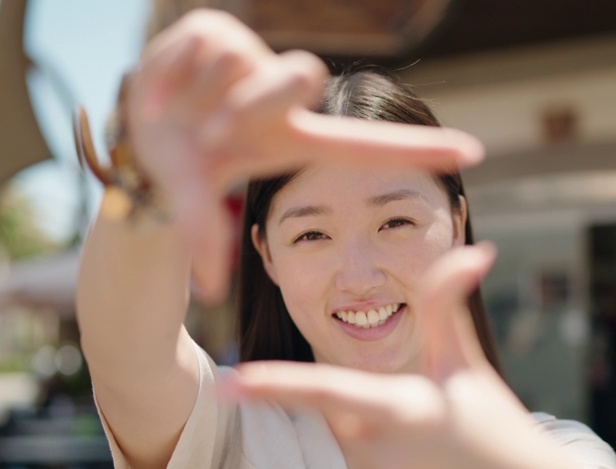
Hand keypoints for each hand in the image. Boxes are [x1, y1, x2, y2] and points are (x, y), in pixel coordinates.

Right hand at [131, 9, 484, 300]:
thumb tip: (210, 289)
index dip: (419, 149)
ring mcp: (254, 61)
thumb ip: (201, 236)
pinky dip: (165, 73)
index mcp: (293, 140)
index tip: (474, 154)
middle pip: (297, 75)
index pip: (368, 146)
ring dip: (193, 96)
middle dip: (253, 100)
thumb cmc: (185, 176)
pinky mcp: (213, 31)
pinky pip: (197, 44)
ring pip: (232, 64)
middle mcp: (283, 97)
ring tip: (176, 116)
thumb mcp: (195, 209)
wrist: (140, 135)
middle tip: (212, 132)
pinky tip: (159, 92)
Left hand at [224, 245, 570, 468]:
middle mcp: (387, 459)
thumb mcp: (467, 367)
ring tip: (438, 463)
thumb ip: (446, 307)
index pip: (327, 392)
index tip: (229, 383)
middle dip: (374, 415)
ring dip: (383, 453)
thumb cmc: (501, 426)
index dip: (275, 386)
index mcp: (405, 409)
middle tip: (429, 428)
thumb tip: (473, 249)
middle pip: (345, 421)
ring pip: (355, 459)